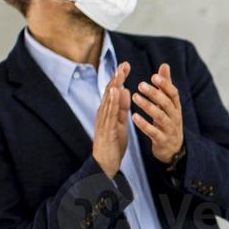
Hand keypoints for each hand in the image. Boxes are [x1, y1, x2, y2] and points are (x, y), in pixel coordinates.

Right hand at [92, 61, 132, 179]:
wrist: (105, 164)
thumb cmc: (112, 144)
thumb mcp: (120, 122)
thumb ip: (122, 108)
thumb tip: (125, 91)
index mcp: (108, 112)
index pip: (113, 91)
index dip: (119, 78)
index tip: (125, 65)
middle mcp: (103, 114)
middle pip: (109, 92)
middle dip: (116, 77)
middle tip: (123, 64)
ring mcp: (103, 121)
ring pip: (108, 100)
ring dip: (113, 86)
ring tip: (119, 73)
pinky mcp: (105, 129)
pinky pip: (109, 113)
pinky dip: (111, 101)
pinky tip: (114, 91)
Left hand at [131, 63, 184, 163]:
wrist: (173, 149)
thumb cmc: (168, 122)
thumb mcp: (169, 104)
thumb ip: (166, 86)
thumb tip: (164, 65)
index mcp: (176, 107)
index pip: (173, 93)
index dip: (165, 85)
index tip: (153, 76)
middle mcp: (175, 117)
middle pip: (166, 103)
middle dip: (154, 94)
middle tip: (140, 85)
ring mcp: (169, 129)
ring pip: (160, 117)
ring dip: (148, 106)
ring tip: (135, 97)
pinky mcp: (162, 140)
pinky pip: (153, 132)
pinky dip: (144, 124)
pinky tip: (134, 117)